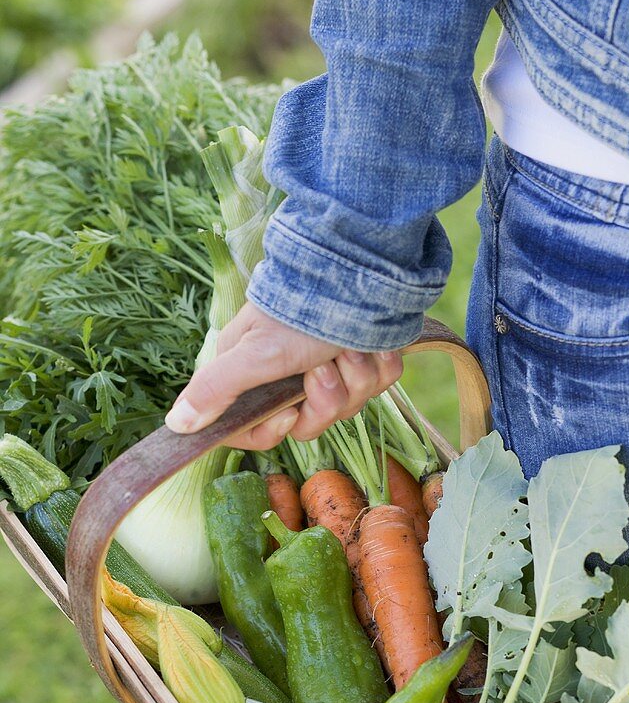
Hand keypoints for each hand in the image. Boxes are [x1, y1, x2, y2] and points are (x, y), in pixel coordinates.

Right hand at [164, 302, 403, 448]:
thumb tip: (174, 425)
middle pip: (308, 423)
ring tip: (347, 345)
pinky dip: (379, 365)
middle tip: (322, 365)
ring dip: (353, 376)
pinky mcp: (366, 359)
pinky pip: (379, 384)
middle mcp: (290, 375)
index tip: (287, 414)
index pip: (254, 429)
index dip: (271, 430)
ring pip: (348, 406)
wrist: (360, 273)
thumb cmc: (299, 312)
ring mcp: (331, 367)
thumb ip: (215, 390)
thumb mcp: (254, 355)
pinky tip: (372, 342)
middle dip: (323, 399)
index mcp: (253, 374)